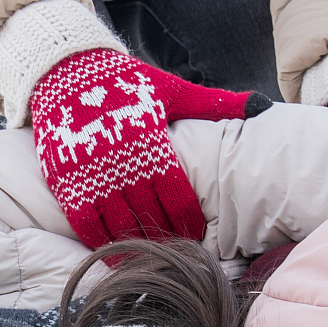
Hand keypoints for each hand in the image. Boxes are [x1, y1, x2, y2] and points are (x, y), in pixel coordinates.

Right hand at [30, 51, 267, 248]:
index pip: (179, 198)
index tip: (195, 235)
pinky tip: (113, 253)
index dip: (189, 223)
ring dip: (136, 246)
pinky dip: (101, 244)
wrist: (67, 70)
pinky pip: (87, 225)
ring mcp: (93, 175)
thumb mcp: (172, 89)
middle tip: (174, 252)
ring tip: (148, 256)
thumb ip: (213, 104)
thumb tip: (259, 107)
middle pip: (152, 218)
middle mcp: (124, 164)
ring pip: (120, 226)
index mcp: (153, 144)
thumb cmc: (126, 81)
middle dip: (166, 237)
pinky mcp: (67, 182)